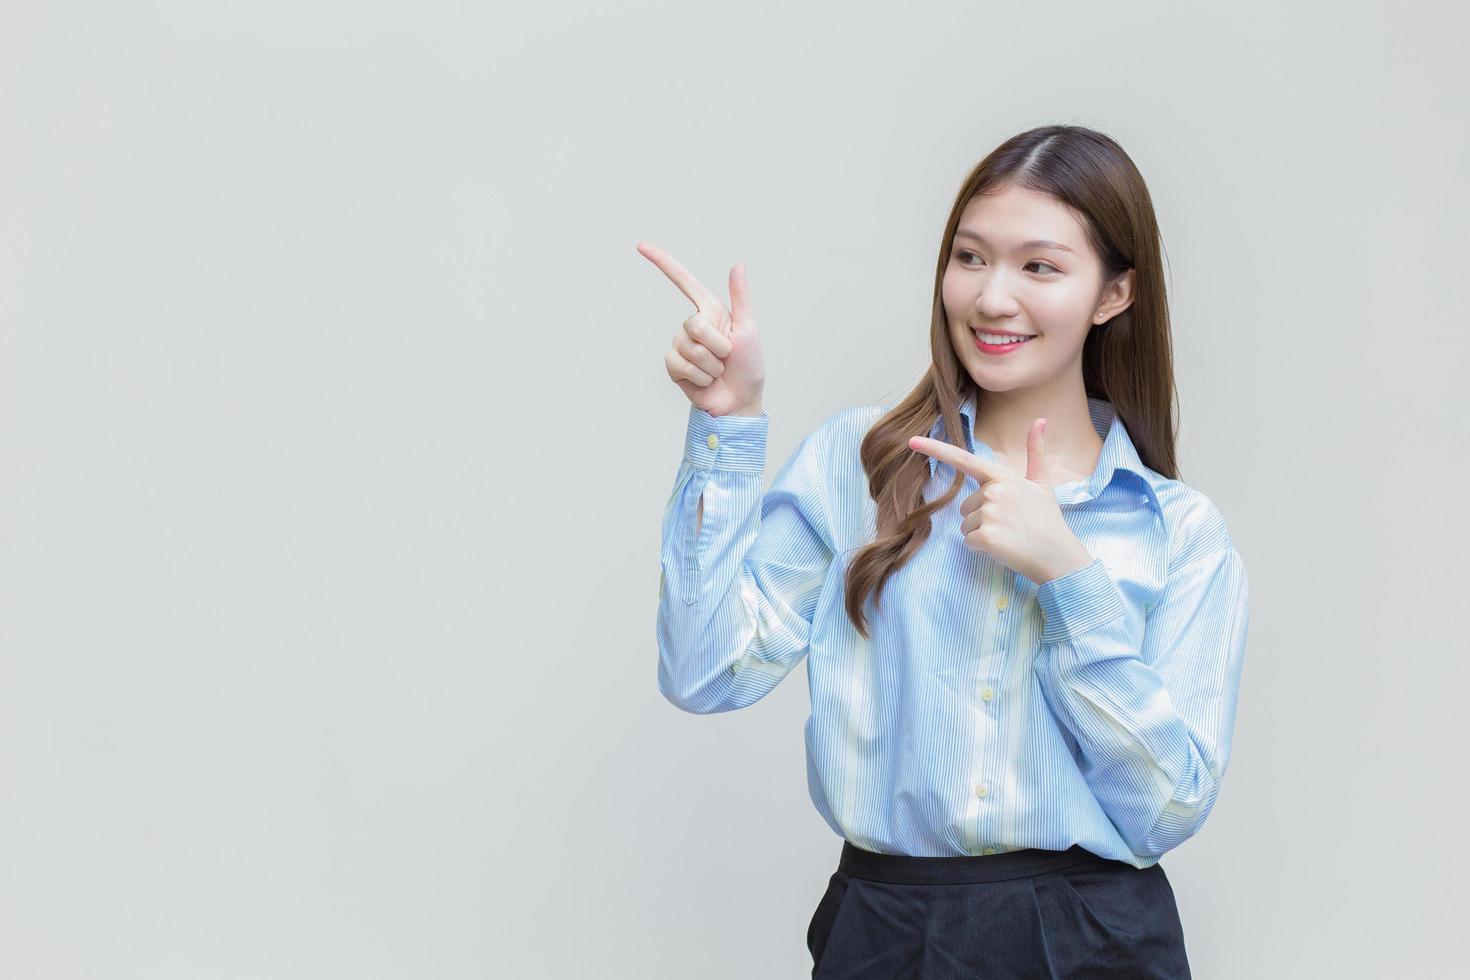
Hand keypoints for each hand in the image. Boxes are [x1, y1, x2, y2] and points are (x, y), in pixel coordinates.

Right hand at [638, 241, 765, 416]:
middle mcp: (693, 325)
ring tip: (717, 371)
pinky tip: (705, 381)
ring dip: (711, 365)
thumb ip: (740, 297)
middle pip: (694, 324)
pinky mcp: (674, 365)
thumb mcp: (748, 329)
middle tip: (726, 357)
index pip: (683, 281)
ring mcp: (681, 345)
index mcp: (711, 311)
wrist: (739, 401)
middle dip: (717, 345)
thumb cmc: (748, 367)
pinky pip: (680, 364)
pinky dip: (699, 376)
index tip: (640, 245)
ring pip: (690, 348)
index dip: (662, 263)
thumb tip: (738, 265)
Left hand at [908, 419, 1094, 585]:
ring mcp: (990, 514)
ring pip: (966, 525)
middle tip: (1011, 524)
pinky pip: (969, 541)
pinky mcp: (986, 537)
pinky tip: (1004, 547)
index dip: (935, 450)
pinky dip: (983, 548)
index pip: (964, 460)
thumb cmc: (1048, 519)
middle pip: (966, 506)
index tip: (911, 442)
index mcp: (1003, 477)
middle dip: (982, 518)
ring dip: (983, 533)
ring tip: (1009, 535)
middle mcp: (994, 492)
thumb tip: (1040, 420)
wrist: (1059, 555)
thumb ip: (1036, 452)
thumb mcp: (1042, 483)